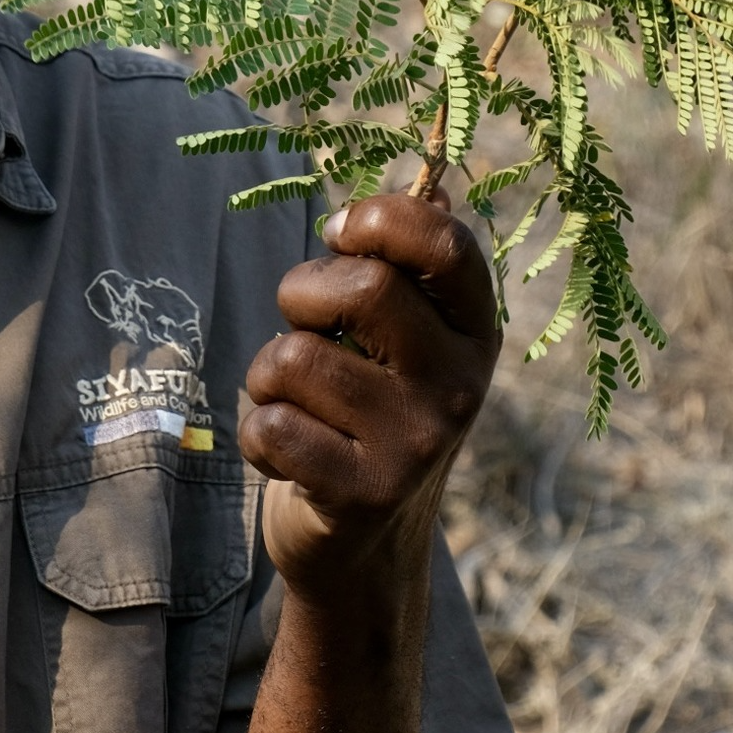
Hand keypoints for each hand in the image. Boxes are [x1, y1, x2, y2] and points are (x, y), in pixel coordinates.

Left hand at [240, 190, 501, 601]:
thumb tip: (434, 181)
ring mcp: (416, 442)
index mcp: (474, 330)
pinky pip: (271, 425)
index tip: (340, 234)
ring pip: (296, 358)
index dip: (379, 219)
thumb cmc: (373, 413)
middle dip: (302, 291)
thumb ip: (414, 263)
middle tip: (301, 321)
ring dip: (267, 373)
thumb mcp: (411, 340)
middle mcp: (460, 384)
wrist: (368, 551)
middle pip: (364, 287)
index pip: (445, 242)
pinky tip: (288, 454)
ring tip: (294, 401)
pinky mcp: (364, 494)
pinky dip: (257, 434)